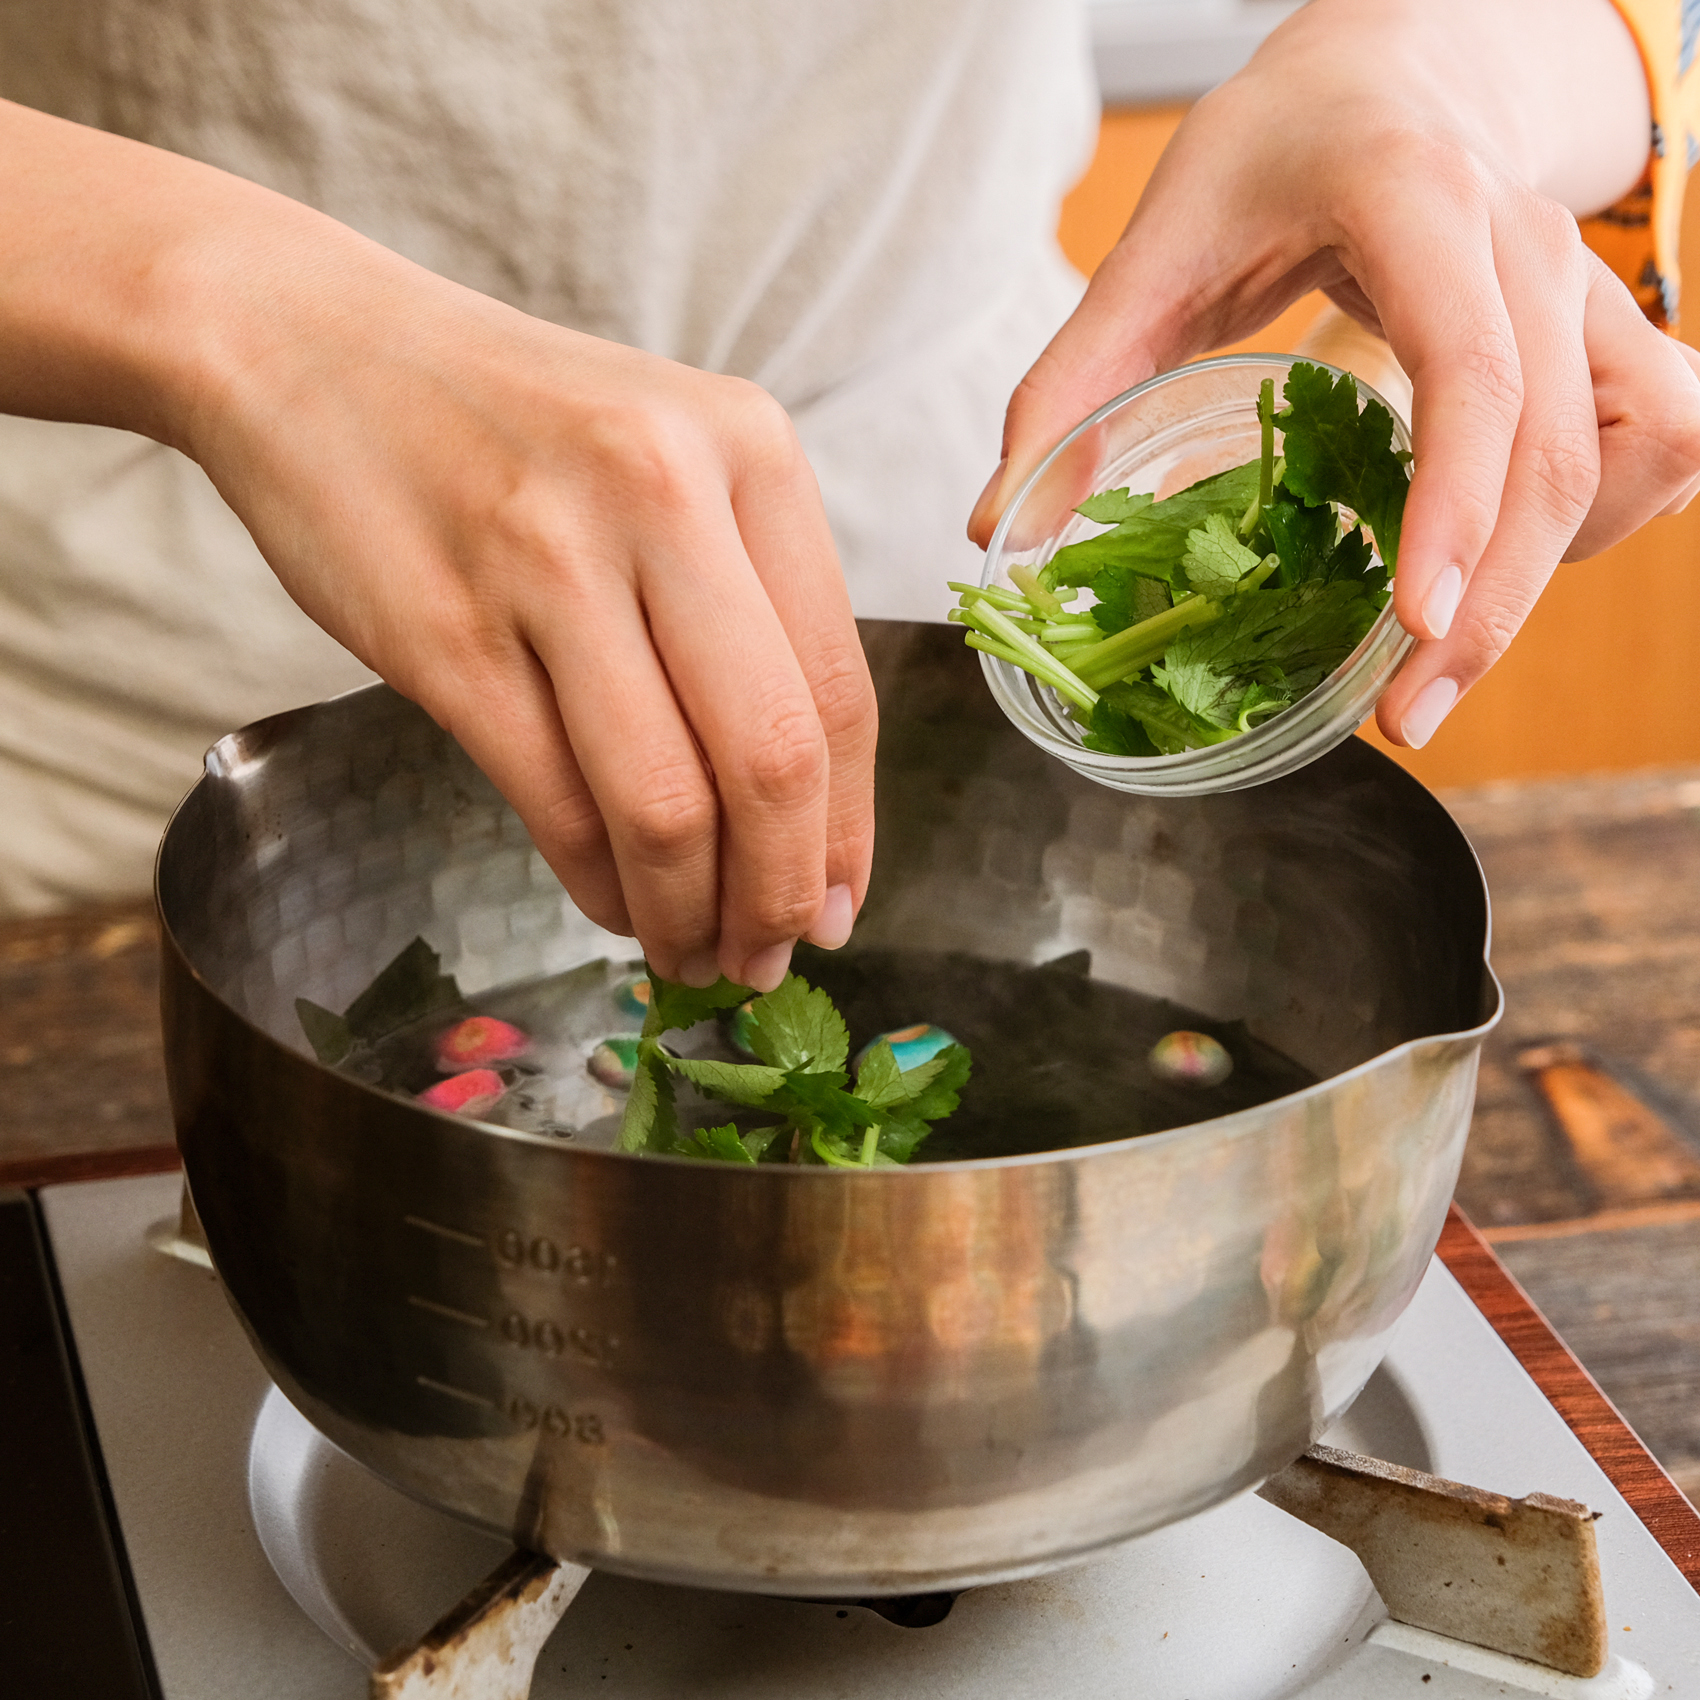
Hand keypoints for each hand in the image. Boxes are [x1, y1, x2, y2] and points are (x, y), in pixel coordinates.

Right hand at [0, 101, 875, 990]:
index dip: (849, 829)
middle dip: (783, 894)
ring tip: (693, 953)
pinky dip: (601, 886)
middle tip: (770, 956)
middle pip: (771, 759)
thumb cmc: (512, 429)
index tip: (841, 905)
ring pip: (664, 804)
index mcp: (750, 451)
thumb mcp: (669, 460)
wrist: (309, 348)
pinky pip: (557, 805)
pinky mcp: (446, 634)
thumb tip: (810, 817)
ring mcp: (549, 562)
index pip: (840, 689)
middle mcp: (665, 494)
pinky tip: (616, 905)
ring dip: (690, 913)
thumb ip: (749, 604)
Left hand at [969, 0, 1699, 748]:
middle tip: (1404, 717)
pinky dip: (1594, 522)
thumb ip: (1070, 385)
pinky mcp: (1617, 326)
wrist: (1393, 78)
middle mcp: (1525, 247)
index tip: (1411, 624)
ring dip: (1546, 571)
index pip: (1469, 368)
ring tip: (1439, 644)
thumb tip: (999, 528)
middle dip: (1489, 606)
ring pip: (1623, 455)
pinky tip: (1504, 553)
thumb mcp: (1151, 246)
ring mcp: (1588, 286)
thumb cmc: (1271, 159)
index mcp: (1414, 205)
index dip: (1453, 504)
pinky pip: (1661, 442)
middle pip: (1550, 451)